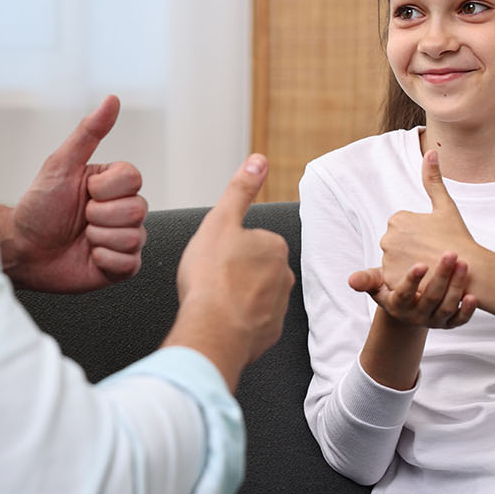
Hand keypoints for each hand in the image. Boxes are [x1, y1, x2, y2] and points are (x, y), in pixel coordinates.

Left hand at [0, 96, 148, 292]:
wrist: (22, 249)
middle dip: (99, 216)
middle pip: (137, 210)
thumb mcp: (60, 165)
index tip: (83, 192)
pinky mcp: (121, 267)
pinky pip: (129, 263)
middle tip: (79, 219)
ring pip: (134, 237)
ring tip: (81, 239)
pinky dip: (104, 261)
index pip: (134, 179)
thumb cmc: (38, 207)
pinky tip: (88, 257)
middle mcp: (123, 210)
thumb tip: (112, 99)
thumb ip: (89, 132)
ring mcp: (124, 238)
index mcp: (113, 185)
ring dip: (98, 239)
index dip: (105, 189)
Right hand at [169, 154, 291, 389]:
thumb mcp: (220, 221)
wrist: (213, 331)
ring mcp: (279, 306)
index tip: (212, 259)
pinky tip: (220, 321)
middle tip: (209, 281)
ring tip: (213, 302)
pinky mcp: (270, 332)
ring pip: (251, 295)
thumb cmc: (211, 277)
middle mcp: (284, 275)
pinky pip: (250, 322)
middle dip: (232, 274)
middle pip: (251, 268)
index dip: (224, 248)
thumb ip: (240, 190)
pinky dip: (236, 321)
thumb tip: (259, 161)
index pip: (248, 240)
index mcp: (275, 246)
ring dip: (233, 298)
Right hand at [349, 252, 478, 329]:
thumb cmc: (392, 288)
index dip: (411, 281)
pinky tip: (473, 295)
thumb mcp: (378, 284)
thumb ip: (366, 280)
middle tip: (451, 254)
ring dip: (456, 287)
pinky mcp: (448, 324)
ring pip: (446, 307)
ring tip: (464, 264)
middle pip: (430, 298)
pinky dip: (467, 311)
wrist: (410, 308)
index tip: (421, 263)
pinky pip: (459, 320)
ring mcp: (433, 321)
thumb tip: (352, 280)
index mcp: (397, 304)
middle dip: (441, 276)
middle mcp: (415, 315)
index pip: (404, 294)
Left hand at [377, 151, 479, 292]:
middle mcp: (388, 238)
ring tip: (431, 268)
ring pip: (397, 263)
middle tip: (434, 254)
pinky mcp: (392, 281)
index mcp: (398, 219)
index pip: (403, 228)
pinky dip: (407, 281)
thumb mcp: (445, 206)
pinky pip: (396, 279)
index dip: (420, 235)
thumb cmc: (458, 237)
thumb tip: (431, 151)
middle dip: (412, 251)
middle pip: (398, 245)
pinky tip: (423, 281)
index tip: (434, 239)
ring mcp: (388, 261)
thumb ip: (433, 179)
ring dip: (410, 265)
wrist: (467, 270)